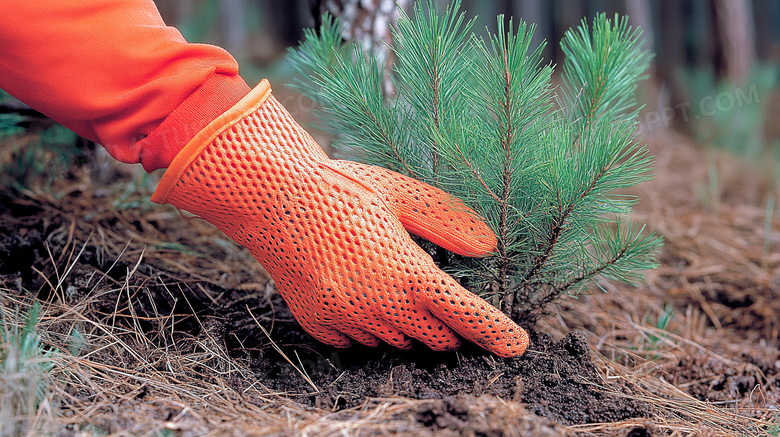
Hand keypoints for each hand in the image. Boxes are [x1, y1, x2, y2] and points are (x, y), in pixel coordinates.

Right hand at [152, 80, 528, 356]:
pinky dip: (368, 324)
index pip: (466, 316)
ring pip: (398, 342)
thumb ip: (446, 222)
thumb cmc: (342, 190)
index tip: (518, 344)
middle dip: (446, 324)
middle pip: (437, 339)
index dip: (497, 333)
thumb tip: (487, 245)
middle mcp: (381, 306)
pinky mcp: (322, 326)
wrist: (273, 199)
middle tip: (432, 289)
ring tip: (384, 279)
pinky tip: (353, 287)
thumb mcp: (400, 193)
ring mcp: (349, 321)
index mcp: (408, 273)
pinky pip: (359, 341)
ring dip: (406, 323)